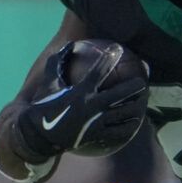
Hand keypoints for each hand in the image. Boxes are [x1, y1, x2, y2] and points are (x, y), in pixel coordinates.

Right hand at [11, 41, 147, 159]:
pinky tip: (135, 122)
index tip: (118, 49)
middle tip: (142, 81)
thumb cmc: (43, 106)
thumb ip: (56, 64)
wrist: (39, 136)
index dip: (109, 58)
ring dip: (135, 106)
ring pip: (123, 114)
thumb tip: (66, 46)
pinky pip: (118, 131)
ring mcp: (96, 122)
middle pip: (120, 94)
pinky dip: (129, 125)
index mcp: (80, 92)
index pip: (99, 71)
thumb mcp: (48, 84)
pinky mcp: (97, 135)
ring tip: (143, 101)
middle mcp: (91, 106)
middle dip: (134, 86)